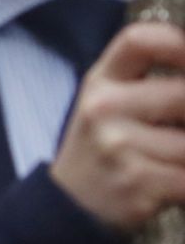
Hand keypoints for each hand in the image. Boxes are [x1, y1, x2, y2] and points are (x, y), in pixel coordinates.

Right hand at [50, 23, 184, 233]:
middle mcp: (103, 108)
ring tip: (174, 159)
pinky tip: (174, 182)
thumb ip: (146, 80)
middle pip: (183, 94)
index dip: (177, 43)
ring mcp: (118, 146)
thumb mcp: (107, 102)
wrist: (71, 203)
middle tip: (181, 128)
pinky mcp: (137, 182)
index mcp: (100, 82)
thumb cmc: (103, 146)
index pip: (138, 41)